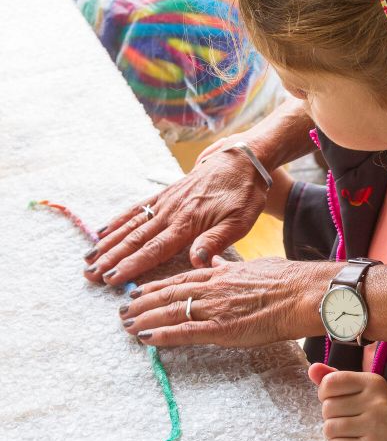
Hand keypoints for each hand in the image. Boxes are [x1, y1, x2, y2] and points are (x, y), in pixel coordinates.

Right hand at [83, 99, 312, 285]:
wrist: (243, 160)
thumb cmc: (244, 195)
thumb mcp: (240, 222)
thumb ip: (216, 242)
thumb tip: (196, 261)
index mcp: (188, 223)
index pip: (154, 249)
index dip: (131, 265)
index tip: (111, 280)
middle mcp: (171, 212)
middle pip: (135, 239)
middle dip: (111, 258)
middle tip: (89, 274)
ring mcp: (165, 202)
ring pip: (131, 225)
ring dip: (108, 242)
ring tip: (88, 258)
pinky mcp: (165, 194)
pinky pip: (137, 209)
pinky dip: (118, 221)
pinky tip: (103, 231)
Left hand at [117, 256, 339, 346]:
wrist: (304, 292)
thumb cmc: (289, 281)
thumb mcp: (256, 267)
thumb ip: (233, 270)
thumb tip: (220, 266)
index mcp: (222, 273)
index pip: (182, 278)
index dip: (158, 285)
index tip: (141, 289)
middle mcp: (214, 287)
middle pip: (170, 293)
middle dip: (143, 301)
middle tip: (123, 308)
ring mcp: (216, 307)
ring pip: (171, 310)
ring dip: (145, 317)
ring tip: (126, 323)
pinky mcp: (222, 328)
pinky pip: (185, 332)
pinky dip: (162, 334)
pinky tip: (145, 337)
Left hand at [308, 363, 386, 440]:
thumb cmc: (373, 415)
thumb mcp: (358, 391)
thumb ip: (334, 378)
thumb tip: (312, 369)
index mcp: (372, 382)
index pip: (330, 382)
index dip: (324, 393)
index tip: (334, 400)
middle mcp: (377, 401)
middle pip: (328, 407)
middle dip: (330, 417)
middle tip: (346, 420)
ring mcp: (376, 425)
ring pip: (329, 428)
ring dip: (333, 434)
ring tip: (348, 434)